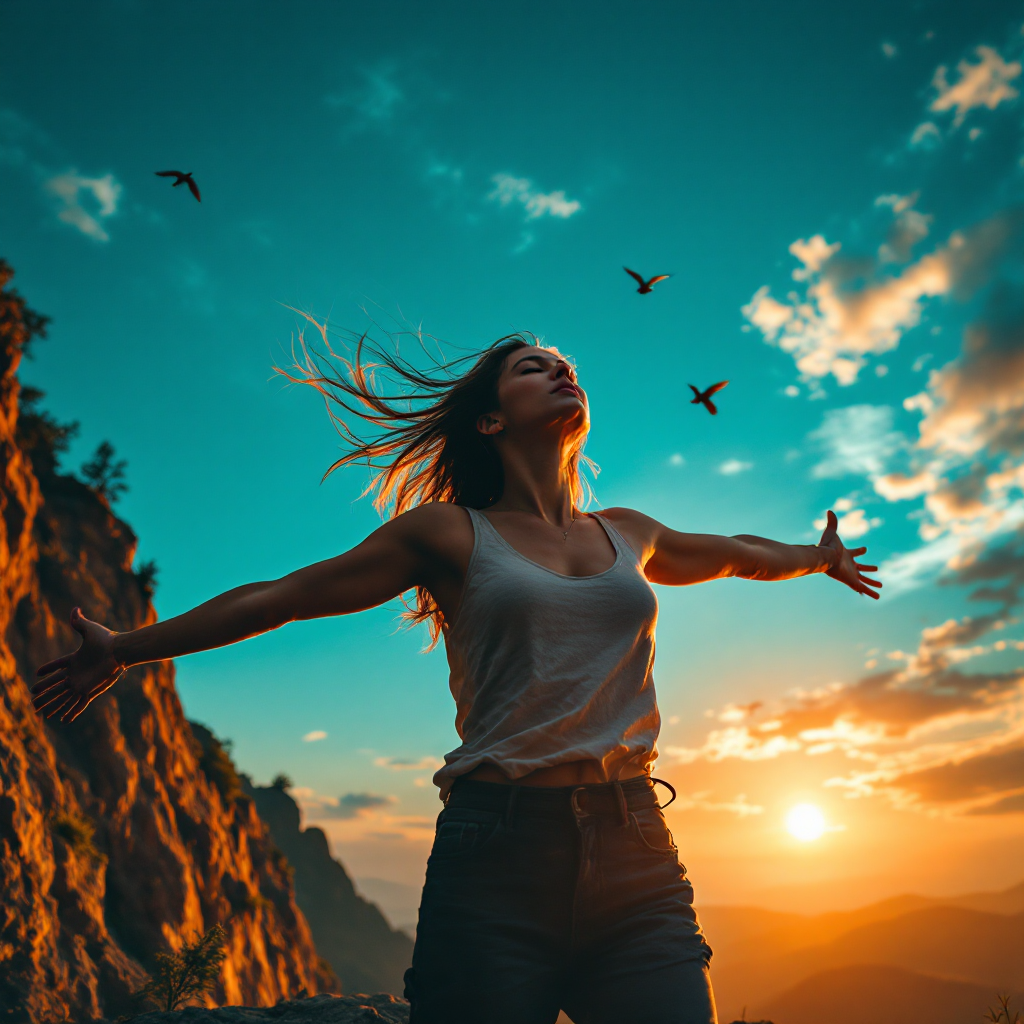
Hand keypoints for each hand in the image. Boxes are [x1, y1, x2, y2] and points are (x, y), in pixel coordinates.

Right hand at [31, 607, 126, 721]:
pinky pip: (78, 704)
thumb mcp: (90, 630)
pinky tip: (63, 721)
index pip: (57, 666)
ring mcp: (82, 683)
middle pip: (55, 687)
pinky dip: (71, 712)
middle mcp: (76, 673)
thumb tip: (75, 609)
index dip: (48, 671)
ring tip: (42, 715)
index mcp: (74, 660)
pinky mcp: (90, 690)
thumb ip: (79, 622)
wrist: (120, 651)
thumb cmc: (106, 639)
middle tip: (33, 703)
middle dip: (44, 695)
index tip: (37, 675)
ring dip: (53, 706)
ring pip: (63, 698)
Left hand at [817, 510, 882, 599]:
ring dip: (872, 582)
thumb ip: (832, 522)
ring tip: (881, 585)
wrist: (825, 557)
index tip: (865, 549)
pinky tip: (877, 597)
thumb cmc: (827, 546)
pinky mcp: (852, 581)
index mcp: (847, 555)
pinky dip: (871, 593)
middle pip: (861, 568)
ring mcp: (851, 574)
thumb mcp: (831, 532)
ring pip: (864, 580)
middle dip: (869, 568)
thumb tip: (829, 510)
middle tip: (876, 568)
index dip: (860, 551)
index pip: (855, 553)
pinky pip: (864, 588)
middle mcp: (850, 565)